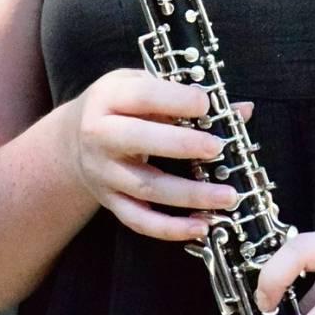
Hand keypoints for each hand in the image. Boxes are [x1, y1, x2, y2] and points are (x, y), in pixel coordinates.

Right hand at [60, 68, 249, 241]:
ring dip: (189, 195)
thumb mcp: (142, 85)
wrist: (72, 139)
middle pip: (138, 141)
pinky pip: (139, 220)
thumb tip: (242, 110)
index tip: (207, 104)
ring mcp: (104, 173)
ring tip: (226, 196)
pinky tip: (201, 227)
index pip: (142, 96)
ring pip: (146, 187)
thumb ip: (187, 95)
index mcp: (110, 98)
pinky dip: (170, 229)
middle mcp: (101, 136)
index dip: (175, 99)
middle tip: (217, 147)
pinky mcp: (110, 201)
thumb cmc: (120, 106)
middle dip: (181, 145)